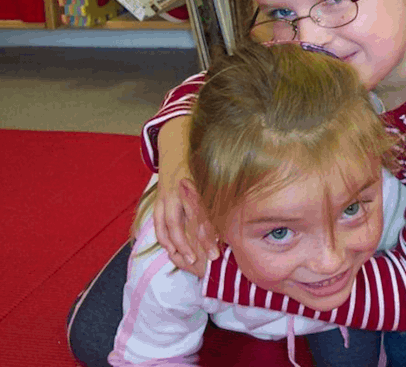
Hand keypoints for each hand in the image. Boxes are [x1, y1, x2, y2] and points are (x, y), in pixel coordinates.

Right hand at [152, 116, 218, 275]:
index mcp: (197, 184)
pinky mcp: (159, 200)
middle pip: (188, 223)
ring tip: (190, 262)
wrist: (177, 145)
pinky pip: (159, 224)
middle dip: (198, 244)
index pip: (203, 214)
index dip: (209, 234)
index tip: (218, 250)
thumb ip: (228, 191)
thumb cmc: (202, 163)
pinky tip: (173, 252)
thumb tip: (246, 211)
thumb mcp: (217, 172)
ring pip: (169, 226)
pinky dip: (165, 239)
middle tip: (211, 260)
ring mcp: (167, 196)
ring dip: (179, 246)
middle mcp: (181, 191)